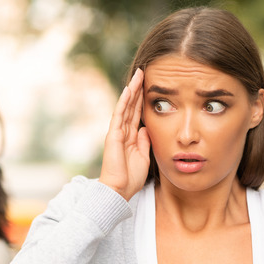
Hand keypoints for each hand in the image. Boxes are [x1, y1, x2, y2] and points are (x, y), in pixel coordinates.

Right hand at [99, 68, 150, 200]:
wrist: (119, 190)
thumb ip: (145, 142)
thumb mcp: (144, 157)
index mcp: (131, 137)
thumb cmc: (130, 178)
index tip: (150, 85)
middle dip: (137, 89)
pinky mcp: (113, 135)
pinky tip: (129, 89)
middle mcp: (122, 132)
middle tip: (144, 72)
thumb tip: (147, 128)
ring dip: (132, 90)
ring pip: (125, 106)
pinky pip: (119, 114)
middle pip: (131, 106)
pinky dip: (124, 101)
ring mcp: (117, 132)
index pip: (137, 113)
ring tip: (139, 74)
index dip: (143, 99)